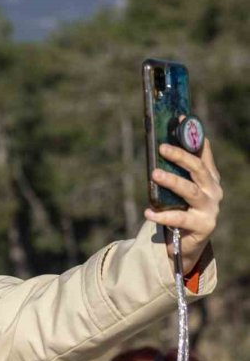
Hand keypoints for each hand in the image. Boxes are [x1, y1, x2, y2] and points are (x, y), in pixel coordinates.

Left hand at [144, 139, 222, 272]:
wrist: (188, 242)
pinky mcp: (202, 226)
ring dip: (172, 181)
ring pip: (191, 191)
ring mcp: (210, 208)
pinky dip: (162, 215)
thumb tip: (158, 144)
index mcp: (208, 178)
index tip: (181, 119)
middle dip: (180, 156)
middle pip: (198, 169)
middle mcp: (213, 190)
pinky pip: (180, 218)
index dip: (193, 136)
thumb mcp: (180, 188)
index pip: (203, 153)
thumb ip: (174, 171)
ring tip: (154, 174)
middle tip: (161, 147)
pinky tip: (148, 212)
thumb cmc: (182, 209)